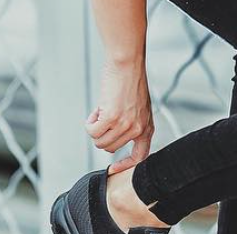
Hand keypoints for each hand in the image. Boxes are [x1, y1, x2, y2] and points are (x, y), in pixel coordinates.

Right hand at [85, 59, 153, 174]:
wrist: (127, 62)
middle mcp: (138, 129)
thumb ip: (132, 125)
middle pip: (110, 148)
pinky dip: (90, 122)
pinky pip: (92, 131)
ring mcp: (125, 125)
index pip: (139, 158)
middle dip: (102, 135)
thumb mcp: (139, 108)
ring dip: (95, 128)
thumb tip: (112, 141)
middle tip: (104, 116)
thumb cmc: (130, 80)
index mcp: (147, 128)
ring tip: (102, 111)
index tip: (113, 169)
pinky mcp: (111, 118)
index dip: (125, 166)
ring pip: (100, 141)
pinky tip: (96, 110)